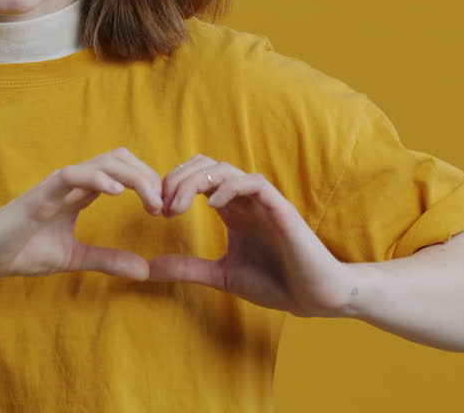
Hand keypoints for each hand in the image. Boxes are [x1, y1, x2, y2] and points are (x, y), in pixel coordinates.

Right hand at [0, 147, 164, 283]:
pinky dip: (97, 179)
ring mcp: (55, 185)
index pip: (122, 171)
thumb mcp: (74, 258)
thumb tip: (144, 270)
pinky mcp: (39, 195)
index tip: (164, 209)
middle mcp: (70, 181)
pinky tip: (117, 192)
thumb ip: (107, 259)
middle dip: (148, 176)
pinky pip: (71, 175)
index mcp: (79, 191)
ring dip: (134, 177)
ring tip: (150, 201)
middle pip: (119, 158)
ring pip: (103, 161)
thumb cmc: (20, 252)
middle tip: (164, 205)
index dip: (148, 182)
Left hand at [149, 155, 354, 316]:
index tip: (155, 210)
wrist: (315, 298)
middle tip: (160, 205)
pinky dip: (230, 187)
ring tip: (178, 206)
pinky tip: (213, 205)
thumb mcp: (221, 276)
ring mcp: (264, 202)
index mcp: (231, 209)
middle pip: (205, 166)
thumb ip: (187, 268)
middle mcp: (245, 200)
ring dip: (196, 181)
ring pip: (226, 169)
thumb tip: (148, 269)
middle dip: (177, 178)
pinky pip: (254, 183)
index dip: (172, 184)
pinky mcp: (282, 210)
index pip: (197, 177)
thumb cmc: (275, 283)